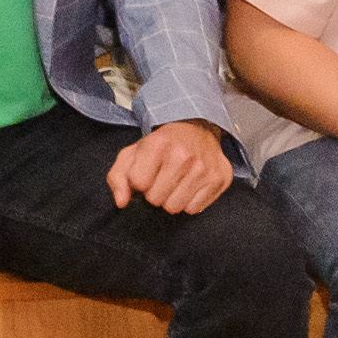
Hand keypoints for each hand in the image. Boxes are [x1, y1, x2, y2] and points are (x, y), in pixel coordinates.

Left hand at [105, 118, 233, 215]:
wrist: (198, 129)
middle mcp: (183, 155)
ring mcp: (204, 168)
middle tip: (162, 178)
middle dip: (155, 193)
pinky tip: (190, 185)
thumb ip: (118, 177)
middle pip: (156, 199)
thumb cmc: (161, 145)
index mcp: (158, 143)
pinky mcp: (220, 178)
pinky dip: (189, 201)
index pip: (139, 183)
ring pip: (175, 207)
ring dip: (172, 199)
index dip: (139, 182)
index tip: (146, 172)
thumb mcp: (132, 153)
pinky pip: (194, 209)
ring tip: (176, 182)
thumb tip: (121, 202)